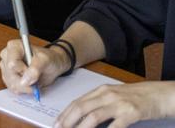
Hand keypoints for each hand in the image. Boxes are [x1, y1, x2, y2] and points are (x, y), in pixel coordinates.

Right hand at [0, 39, 69, 97]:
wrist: (51, 66)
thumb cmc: (49, 59)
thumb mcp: (46, 60)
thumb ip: (36, 68)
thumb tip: (25, 80)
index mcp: (14, 46)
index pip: (12, 63)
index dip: (23, 71)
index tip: (33, 72)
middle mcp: (7, 55)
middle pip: (10, 75)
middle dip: (25, 82)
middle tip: (36, 80)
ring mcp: (6, 67)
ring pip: (11, 83)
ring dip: (24, 87)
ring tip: (34, 82)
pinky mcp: (7, 77)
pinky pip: (12, 88)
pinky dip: (23, 90)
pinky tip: (29, 84)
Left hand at [55, 81, 174, 127]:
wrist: (159, 95)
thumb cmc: (136, 97)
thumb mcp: (115, 96)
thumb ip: (99, 103)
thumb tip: (82, 116)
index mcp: (101, 91)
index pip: (77, 102)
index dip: (65, 113)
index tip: (56, 123)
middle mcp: (107, 95)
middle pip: (81, 108)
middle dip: (68, 120)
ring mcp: (119, 104)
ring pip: (93, 117)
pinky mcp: (131, 113)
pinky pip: (115, 126)